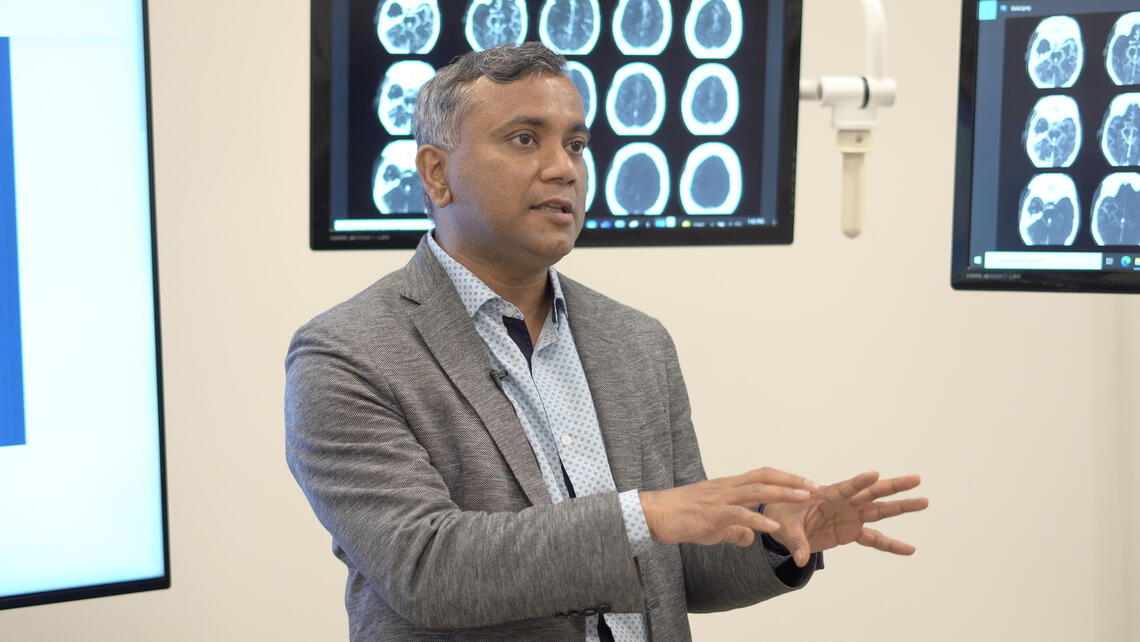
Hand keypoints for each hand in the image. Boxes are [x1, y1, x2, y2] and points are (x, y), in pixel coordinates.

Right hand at [639, 468, 817, 547]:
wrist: (655, 514)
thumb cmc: (682, 517)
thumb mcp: (714, 526)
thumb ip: (734, 530)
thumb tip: (750, 537)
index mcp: (728, 487)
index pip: (762, 476)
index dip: (785, 478)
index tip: (805, 483)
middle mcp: (727, 487)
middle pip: (765, 477)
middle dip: (792, 481)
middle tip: (815, 486)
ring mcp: (720, 498)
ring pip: (756, 490)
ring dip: (782, 493)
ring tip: (804, 498)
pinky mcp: (711, 513)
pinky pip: (738, 514)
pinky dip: (758, 519)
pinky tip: (773, 526)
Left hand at [763, 472, 927, 566]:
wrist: (783, 522)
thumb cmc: (782, 516)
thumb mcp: (784, 527)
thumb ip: (796, 542)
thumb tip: (800, 559)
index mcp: (826, 495)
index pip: (845, 488)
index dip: (859, 482)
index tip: (876, 474)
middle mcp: (843, 503)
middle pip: (872, 493)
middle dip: (894, 487)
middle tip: (916, 479)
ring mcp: (850, 516)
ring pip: (880, 511)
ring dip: (901, 507)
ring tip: (924, 502)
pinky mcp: (851, 531)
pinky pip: (874, 539)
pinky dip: (891, 545)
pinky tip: (910, 549)